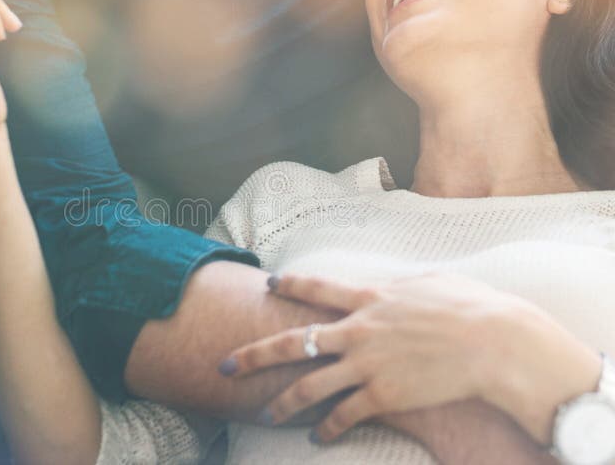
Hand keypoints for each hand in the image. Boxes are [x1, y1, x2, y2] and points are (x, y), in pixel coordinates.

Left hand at [219, 272, 590, 443]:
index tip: (268, 283)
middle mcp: (358, 330)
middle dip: (254, 354)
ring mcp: (367, 365)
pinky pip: (344, 416)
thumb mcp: (430, 283)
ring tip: (263, 415)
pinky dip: (327, 428)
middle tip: (225, 364)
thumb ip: (400, 286)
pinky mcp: (382, 395)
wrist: (494, 343)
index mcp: (369, 297)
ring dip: (282, 403)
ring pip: (309, 387)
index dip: (289, 284)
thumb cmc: (470, 307)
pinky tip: (317, 437)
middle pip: (293, 343)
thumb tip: (391, 286)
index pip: (316, 289)